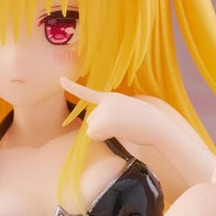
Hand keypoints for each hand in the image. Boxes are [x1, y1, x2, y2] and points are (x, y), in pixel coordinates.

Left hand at [61, 78, 183, 151]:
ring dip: (104, 133)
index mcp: (110, 97)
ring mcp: (104, 110)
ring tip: (122, 128)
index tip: (60, 79)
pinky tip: (118, 131)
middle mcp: (104, 102)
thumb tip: (93, 131)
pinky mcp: (105, 120)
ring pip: (92, 129)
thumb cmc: (144, 123)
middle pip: (91, 121)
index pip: (87, 93)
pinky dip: (102, 136)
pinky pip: (93, 135)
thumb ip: (109, 117)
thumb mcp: (125, 113)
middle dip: (102, 128)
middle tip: (122, 125)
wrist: (155, 125)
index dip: (72, 86)